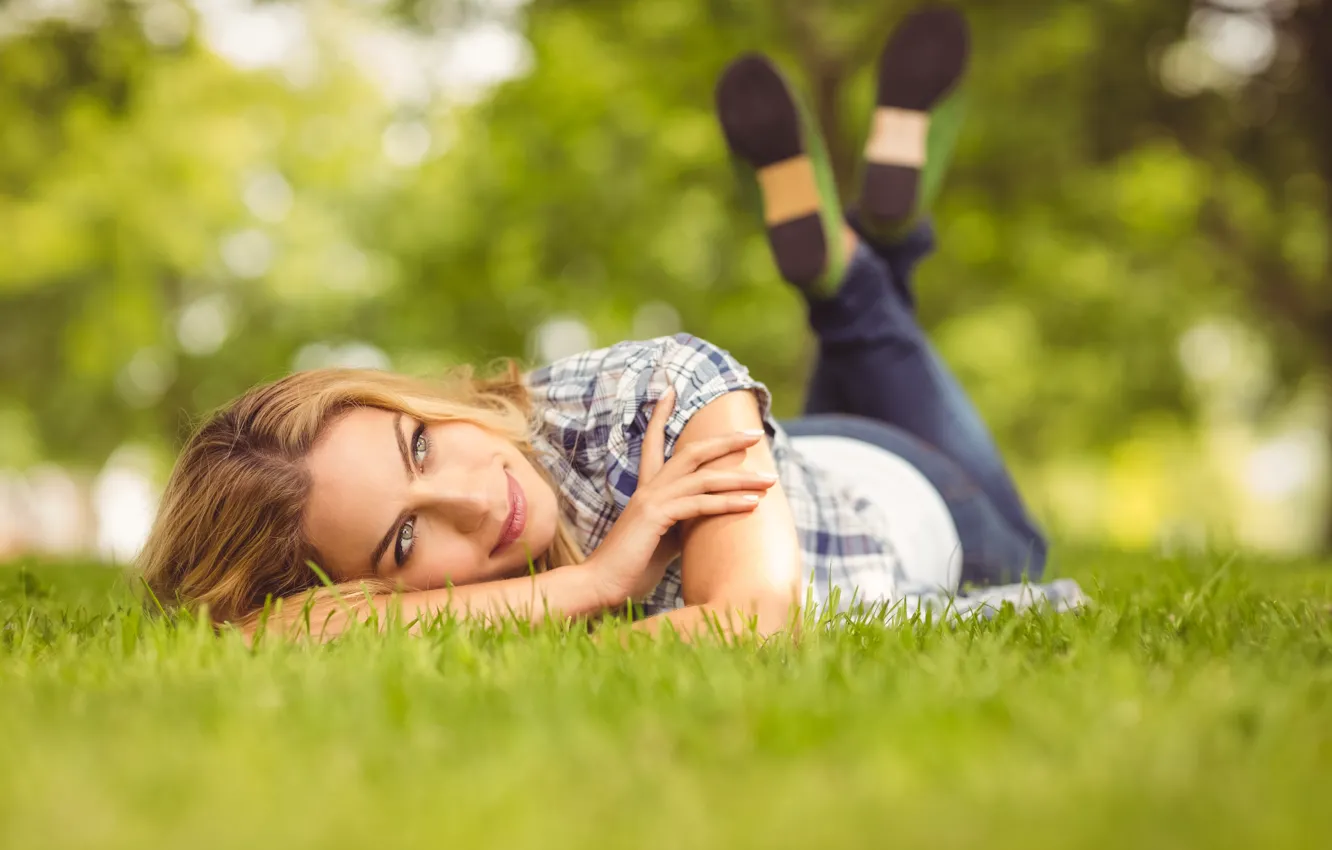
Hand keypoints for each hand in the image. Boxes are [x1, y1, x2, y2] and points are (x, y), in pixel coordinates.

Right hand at [588, 387, 776, 606]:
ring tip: (769, 479)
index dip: (660, 416)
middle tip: (755, 433)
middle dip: (726, 441)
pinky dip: (728, 502)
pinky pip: (699, 505)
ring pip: (703, 478)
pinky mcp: (656, 517)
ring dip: (740, 477)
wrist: (601, 584)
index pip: (653, 444)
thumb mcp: (663, 538)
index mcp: (647, 490)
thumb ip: (682, 522)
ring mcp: (651, 500)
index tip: (669, 391)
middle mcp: (649, 488)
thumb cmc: (631, 566)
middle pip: (692, 452)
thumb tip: (707, 517)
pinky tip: (752, 503)